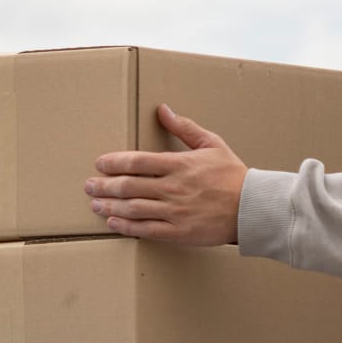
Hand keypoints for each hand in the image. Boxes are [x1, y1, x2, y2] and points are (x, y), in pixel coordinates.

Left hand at [86, 104, 245, 244]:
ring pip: (133, 208)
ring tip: (95, 204)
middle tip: (89, 186)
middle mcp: (173, 188)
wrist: (252, 208)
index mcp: (179, 164)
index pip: (137, 161)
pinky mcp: (179, 232)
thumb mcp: (211, 143)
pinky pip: (146, 229)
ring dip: (110, 206)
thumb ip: (184, 127)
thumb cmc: (233, 175)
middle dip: (104, 186)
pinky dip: (126, 227)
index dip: (115, 162)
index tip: (100, 163)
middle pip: (129, 186)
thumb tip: (163, 110)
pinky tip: (113, 223)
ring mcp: (174, 212)